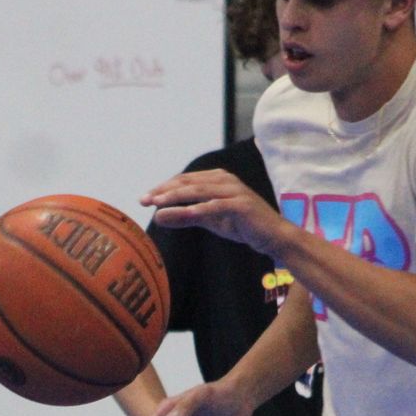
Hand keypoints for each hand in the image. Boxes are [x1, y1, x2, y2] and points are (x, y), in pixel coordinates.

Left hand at [141, 169, 291, 255]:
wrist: (272, 236)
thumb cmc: (241, 225)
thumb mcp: (209, 220)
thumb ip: (185, 216)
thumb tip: (158, 217)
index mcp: (216, 178)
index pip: (184, 180)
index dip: (163, 188)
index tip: (144, 198)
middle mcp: (224, 180)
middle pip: (188, 182)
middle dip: (164, 191)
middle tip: (144, 200)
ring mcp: (233, 191)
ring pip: (199, 191)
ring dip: (176, 198)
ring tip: (157, 205)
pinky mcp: (241, 205)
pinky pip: (215, 206)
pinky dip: (198, 209)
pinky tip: (183, 214)